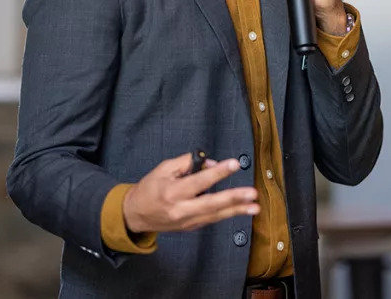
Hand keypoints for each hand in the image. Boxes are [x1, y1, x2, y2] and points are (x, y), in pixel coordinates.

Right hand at [122, 153, 258, 232]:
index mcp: (172, 192)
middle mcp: (180, 209)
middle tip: (252, 194)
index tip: (234, 164)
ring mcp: (186, 221)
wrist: (135, 214)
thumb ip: (188, 163)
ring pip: (215, 216)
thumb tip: (212, 164)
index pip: (199, 181)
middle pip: (211, 204)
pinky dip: (227, 214)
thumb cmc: (150, 188)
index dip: (217, 172)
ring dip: (237, 210)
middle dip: (233, 198)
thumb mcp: (164, 168)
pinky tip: (242, 209)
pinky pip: (211, 219)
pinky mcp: (191, 227)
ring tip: (255, 207)